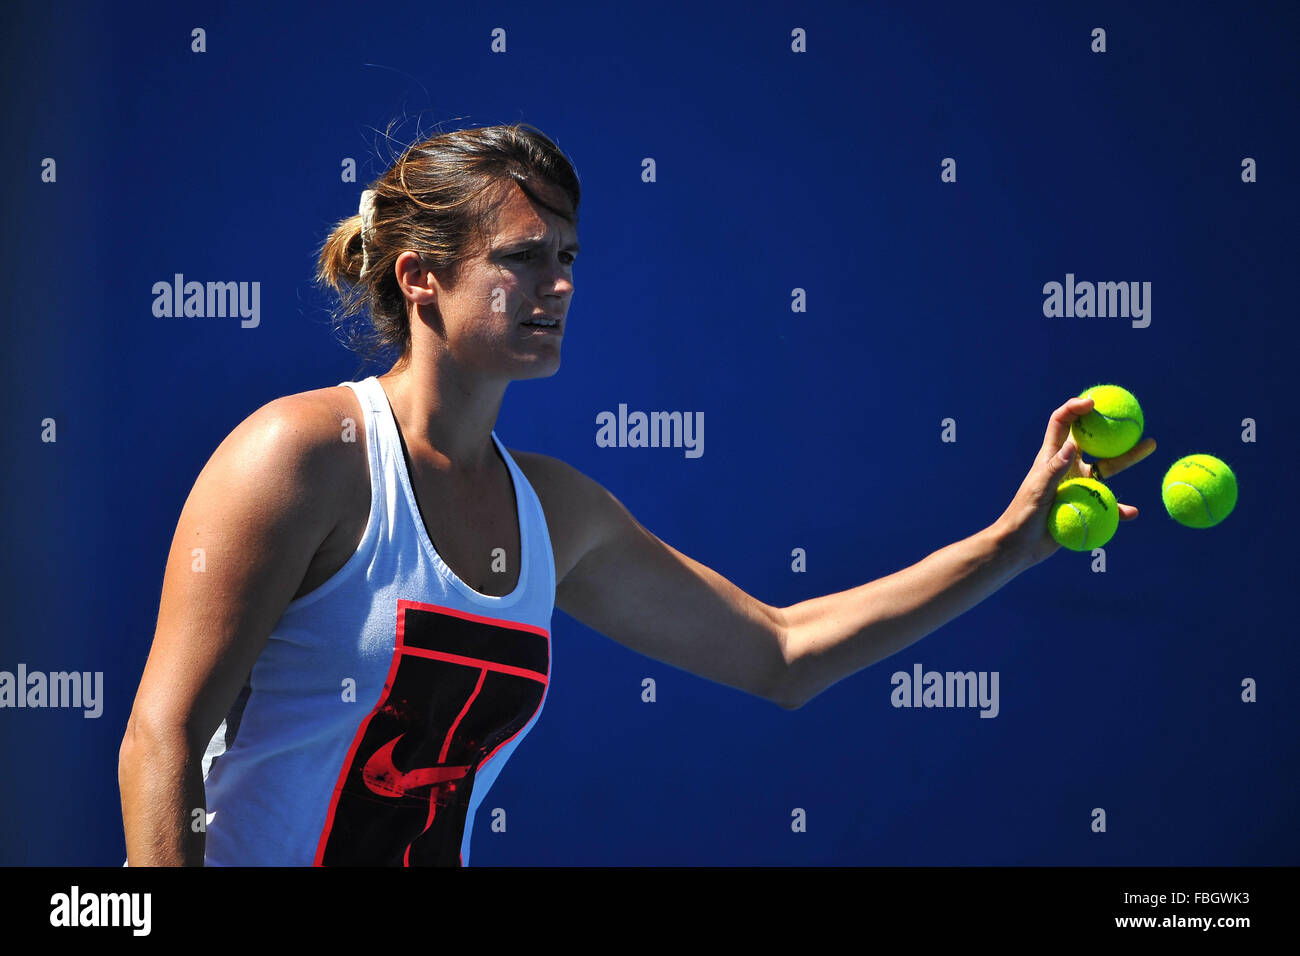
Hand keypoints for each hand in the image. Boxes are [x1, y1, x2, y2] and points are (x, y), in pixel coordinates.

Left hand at [992, 396, 1155, 568]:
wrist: (1021, 545)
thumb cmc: (1023, 514)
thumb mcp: (1038, 490)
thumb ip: (1054, 469)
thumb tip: (1073, 447)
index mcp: (1052, 457)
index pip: (1062, 423)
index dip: (1074, 408)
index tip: (1093, 402)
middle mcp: (1068, 466)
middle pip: (1094, 441)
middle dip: (1111, 426)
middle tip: (1134, 418)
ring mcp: (1078, 485)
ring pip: (1108, 467)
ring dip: (1128, 457)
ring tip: (1149, 445)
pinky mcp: (1086, 504)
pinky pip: (1110, 504)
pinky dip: (1121, 508)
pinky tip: (1132, 512)